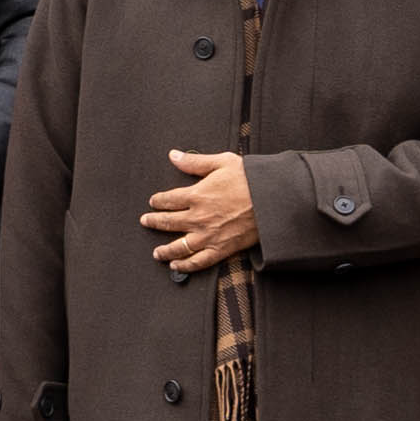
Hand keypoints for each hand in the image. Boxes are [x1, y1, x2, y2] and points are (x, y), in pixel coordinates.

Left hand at [143, 149, 256, 273]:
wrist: (274, 200)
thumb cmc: (251, 179)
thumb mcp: (222, 162)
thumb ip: (195, 162)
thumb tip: (174, 155)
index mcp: (197, 195)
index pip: (169, 199)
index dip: (158, 201)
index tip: (153, 201)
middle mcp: (199, 217)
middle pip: (168, 222)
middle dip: (154, 222)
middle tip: (146, 222)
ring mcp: (209, 235)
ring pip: (179, 246)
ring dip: (165, 250)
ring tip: (156, 252)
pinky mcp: (222, 249)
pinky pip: (199, 261)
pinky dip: (186, 265)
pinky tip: (176, 265)